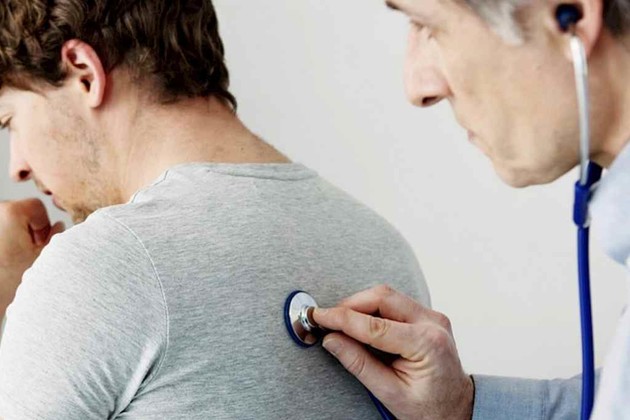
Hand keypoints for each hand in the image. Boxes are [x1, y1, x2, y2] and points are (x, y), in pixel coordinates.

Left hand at [0, 199, 64, 316]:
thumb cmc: (9, 283)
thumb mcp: (45, 258)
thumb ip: (56, 237)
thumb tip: (57, 228)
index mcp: (10, 212)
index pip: (36, 206)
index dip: (43, 225)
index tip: (39, 243)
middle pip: (20, 213)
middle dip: (29, 231)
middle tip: (29, 253)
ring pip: (8, 224)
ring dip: (16, 238)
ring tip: (17, 259)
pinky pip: (1, 234)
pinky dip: (5, 243)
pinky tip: (6, 261)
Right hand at [313, 285, 473, 419]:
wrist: (457, 408)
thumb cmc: (429, 407)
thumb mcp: (390, 393)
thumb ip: (359, 364)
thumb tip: (331, 340)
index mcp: (427, 344)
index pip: (374, 325)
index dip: (341, 318)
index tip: (319, 316)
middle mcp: (433, 324)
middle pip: (382, 297)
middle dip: (350, 305)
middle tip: (327, 319)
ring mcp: (432, 317)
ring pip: (387, 295)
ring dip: (360, 305)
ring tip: (340, 323)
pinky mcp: (427, 316)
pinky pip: (395, 302)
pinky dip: (372, 308)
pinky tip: (360, 323)